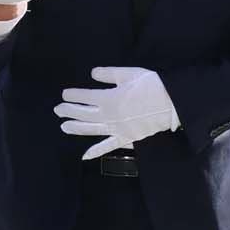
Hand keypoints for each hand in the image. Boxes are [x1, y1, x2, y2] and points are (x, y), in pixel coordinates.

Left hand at [53, 66, 179, 160]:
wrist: (172, 103)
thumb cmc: (151, 85)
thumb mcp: (129, 74)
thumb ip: (108, 74)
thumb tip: (92, 73)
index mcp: (108, 98)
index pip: (84, 97)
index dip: (73, 95)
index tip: (65, 94)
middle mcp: (108, 115)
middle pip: (83, 114)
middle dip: (68, 111)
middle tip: (57, 110)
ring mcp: (116, 129)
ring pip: (90, 130)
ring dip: (75, 128)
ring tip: (63, 126)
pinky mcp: (126, 138)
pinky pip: (108, 146)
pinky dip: (96, 151)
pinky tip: (84, 155)